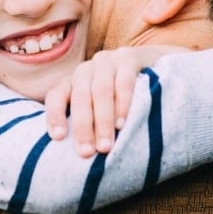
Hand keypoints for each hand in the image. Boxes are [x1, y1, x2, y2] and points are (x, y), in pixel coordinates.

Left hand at [44, 45, 186, 156]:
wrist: (158, 66)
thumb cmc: (124, 97)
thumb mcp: (101, 107)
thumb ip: (89, 121)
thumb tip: (78, 156)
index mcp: (74, 82)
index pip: (56, 96)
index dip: (55, 116)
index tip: (59, 138)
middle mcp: (87, 69)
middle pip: (80, 97)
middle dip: (83, 127)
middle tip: (87, 153)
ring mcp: (108, 61)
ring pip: (100, 90)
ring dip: (102, 120)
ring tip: (106, 146)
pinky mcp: (130, 57)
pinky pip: (123, 81)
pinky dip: (122, 103)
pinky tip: (122, 123)